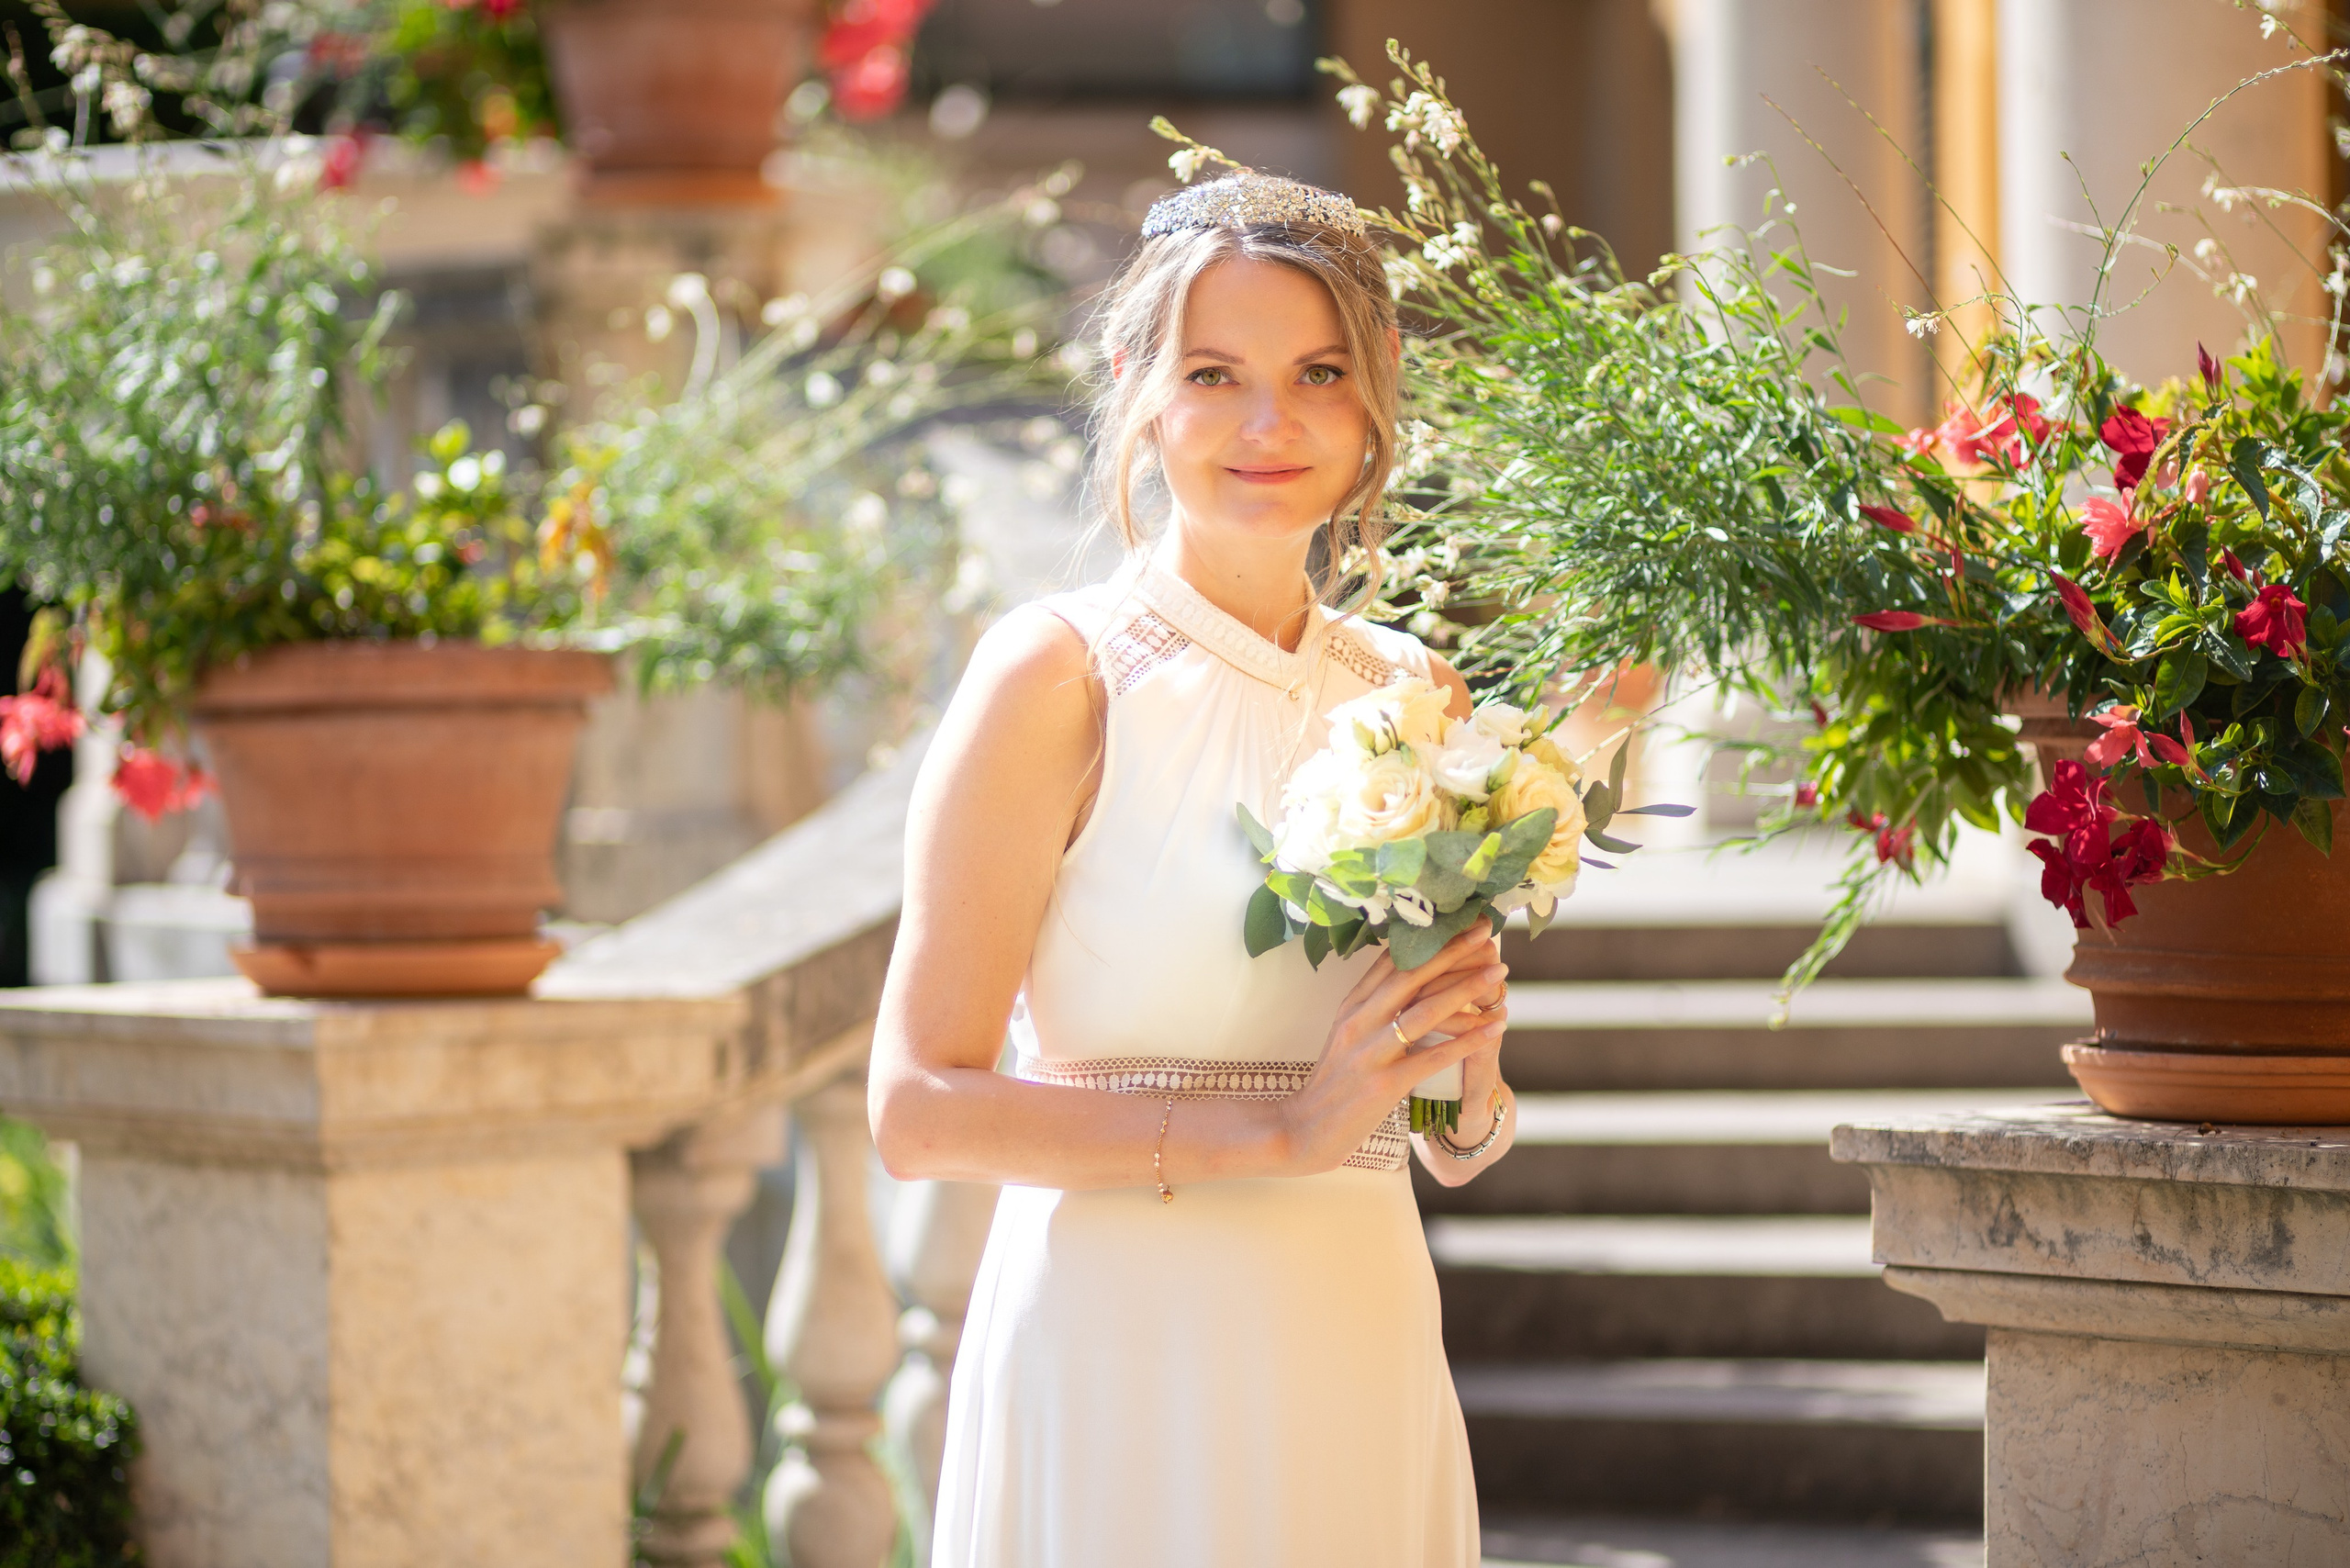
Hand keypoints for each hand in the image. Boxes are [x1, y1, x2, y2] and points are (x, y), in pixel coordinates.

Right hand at [1275, 927, 1505, 1174]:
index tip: (1458, 921)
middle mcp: (1359, 1021)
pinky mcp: (1384, 1084)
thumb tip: (1405, 974)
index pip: (1392, 960)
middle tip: (1485, 931)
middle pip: (1411, 975)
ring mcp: (1370, 1052)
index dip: (1428, 939)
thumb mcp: (1347, 1034)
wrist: (1304, 1129)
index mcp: (1352, 1005)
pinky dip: (1468, 1041)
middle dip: (1451, 950)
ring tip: (1499, 973)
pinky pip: (1433, 1056)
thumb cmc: (1333, 1083)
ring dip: (1467, 989)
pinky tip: (1494, 1029)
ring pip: (1426, 1011)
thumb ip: (1373, 1006)